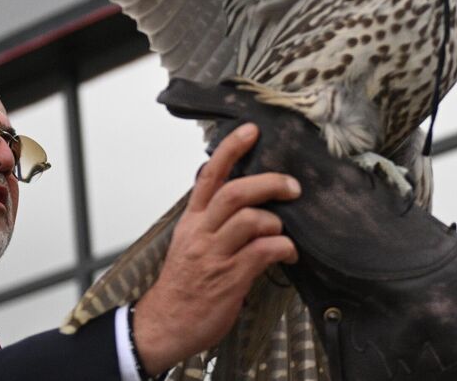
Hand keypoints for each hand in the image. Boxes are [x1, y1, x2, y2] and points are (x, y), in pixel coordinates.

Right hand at [132, 123, 300, 374]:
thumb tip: (246, 200)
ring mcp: (215, 255)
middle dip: (268, 183)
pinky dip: (283, 249)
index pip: (208, 176)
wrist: (165, 325)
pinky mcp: (230, 278)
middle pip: (235, 192)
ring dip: (276, 222)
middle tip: (292, 186)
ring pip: (251, 220)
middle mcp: (202, 232)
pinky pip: (263, 252)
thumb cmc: (184, 285)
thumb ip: (214, 221)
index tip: (251, 130)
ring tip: (285, 233)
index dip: (230, 149)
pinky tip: (289, 255)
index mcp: (192, 221)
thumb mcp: (191, 244)